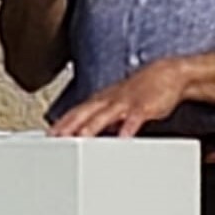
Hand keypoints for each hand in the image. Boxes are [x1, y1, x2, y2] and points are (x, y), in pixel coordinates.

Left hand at [49, 58, 189, 137]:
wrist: (168, 74)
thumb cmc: (140, 92)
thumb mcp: (117, 105)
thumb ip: (101, 119)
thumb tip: (84, 134)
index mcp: (101, 100)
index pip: (75, 112)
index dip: (60, 124)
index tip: (47, 137)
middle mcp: (109, 100)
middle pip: (84, 113)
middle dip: (68, 126)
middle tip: (55, 139)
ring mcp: (126, 102)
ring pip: (105, 115)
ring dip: (92, 127)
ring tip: (80, 139)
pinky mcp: (144, 106)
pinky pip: (134, 118)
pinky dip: (128, 128)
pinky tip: (123, 139)